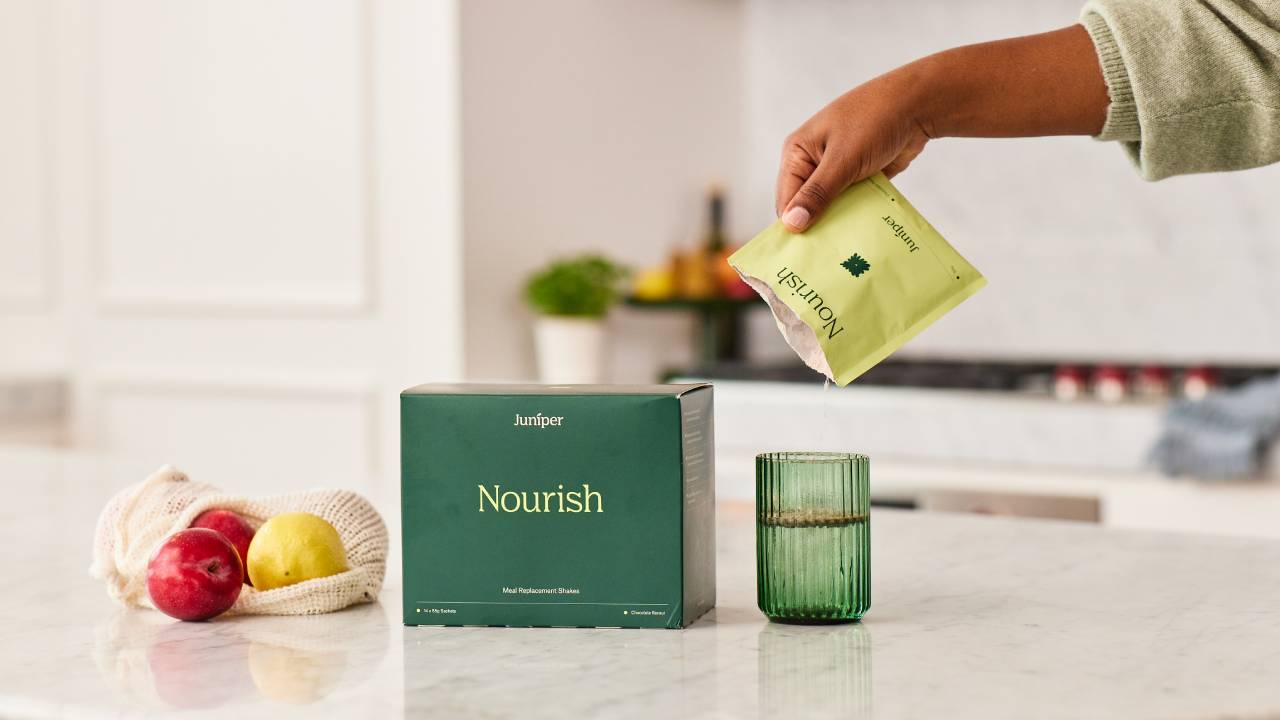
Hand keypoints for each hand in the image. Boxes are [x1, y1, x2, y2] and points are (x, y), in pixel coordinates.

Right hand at [775, 25, 1107, 232]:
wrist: (919, 103)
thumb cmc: (874, 120)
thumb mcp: (843, 160)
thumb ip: (818, 194)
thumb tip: (791, 226)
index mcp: (797, 153)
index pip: (786, 200)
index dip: (793, 228)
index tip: (800, 259)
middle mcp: (813, 163)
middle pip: (807, 207)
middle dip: (817, 231)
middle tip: (825, 263)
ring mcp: (837, 171)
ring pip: (832, 209)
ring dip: (839, 227)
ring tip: (844, 258)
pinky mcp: (859, 178)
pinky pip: (852, 206)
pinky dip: (857, 220)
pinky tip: (862, 242)